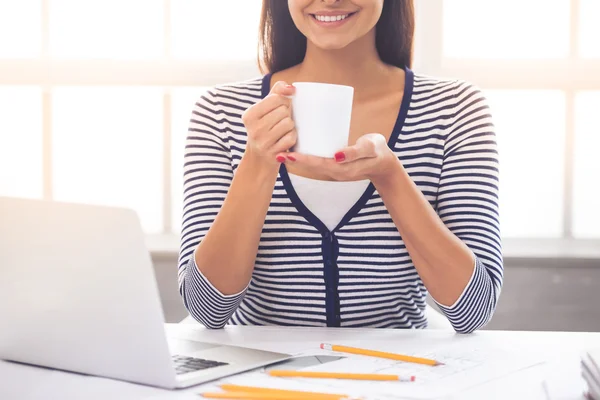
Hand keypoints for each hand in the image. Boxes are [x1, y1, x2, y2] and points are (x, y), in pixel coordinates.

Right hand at [241, 81, 296, 165]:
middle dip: (287, 116)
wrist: (259, 159)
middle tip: (280, 124)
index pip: (276, 98)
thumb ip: (276, 93)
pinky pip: (291, 138)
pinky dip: (292, 138)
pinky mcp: (272, 153)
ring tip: (282, 132)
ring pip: (289, 123)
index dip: (284, 102)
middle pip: (284, 111)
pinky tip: (285, 141)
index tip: (279, 109)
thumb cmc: (265, 129)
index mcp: (249, 115)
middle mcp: (253, 128)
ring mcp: (262, 142)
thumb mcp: (265, 110)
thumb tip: (291, 88)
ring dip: (290, 127)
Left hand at [279, 133, 399, 182]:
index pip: (317, 164)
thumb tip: (337, 155)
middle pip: (310, 166)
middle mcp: (335, 172)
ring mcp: (334, 170)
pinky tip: (297, 149)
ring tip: (282, 150)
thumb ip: (356, 152)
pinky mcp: (335, 166)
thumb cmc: (378, 152)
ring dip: (297, 159)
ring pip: (312, 166)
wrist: (385, 163)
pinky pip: (317, 163)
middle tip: (277, 152)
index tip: (288, 154)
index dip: (302, 159)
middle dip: (294, 160)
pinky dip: (306, 157)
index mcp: (341, 169)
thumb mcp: (370, 149)